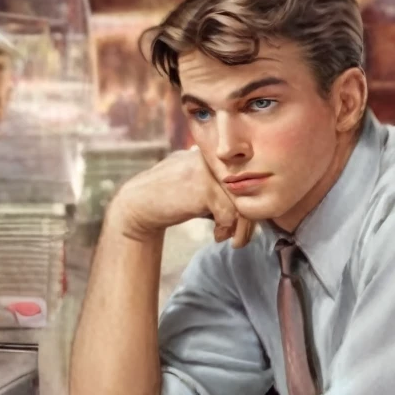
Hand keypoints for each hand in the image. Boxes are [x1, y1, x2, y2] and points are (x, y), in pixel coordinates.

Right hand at [112, 147, 255, 248]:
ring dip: (241, 227)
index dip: (248, 203)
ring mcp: (208, 170)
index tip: (242, 223)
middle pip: (247, 189)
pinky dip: (226, 229)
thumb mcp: (199, 186)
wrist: (138, 206)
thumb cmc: (171, 198)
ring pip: (241, 202)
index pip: (245, 177)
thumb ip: (222, 188)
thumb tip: (256, 202)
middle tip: (241, 238)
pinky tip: (217, 236)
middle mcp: (212, 157)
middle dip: (249, 218)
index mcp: (212, 154)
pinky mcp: (203, 188)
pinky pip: (229, 212)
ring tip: (234, 241)